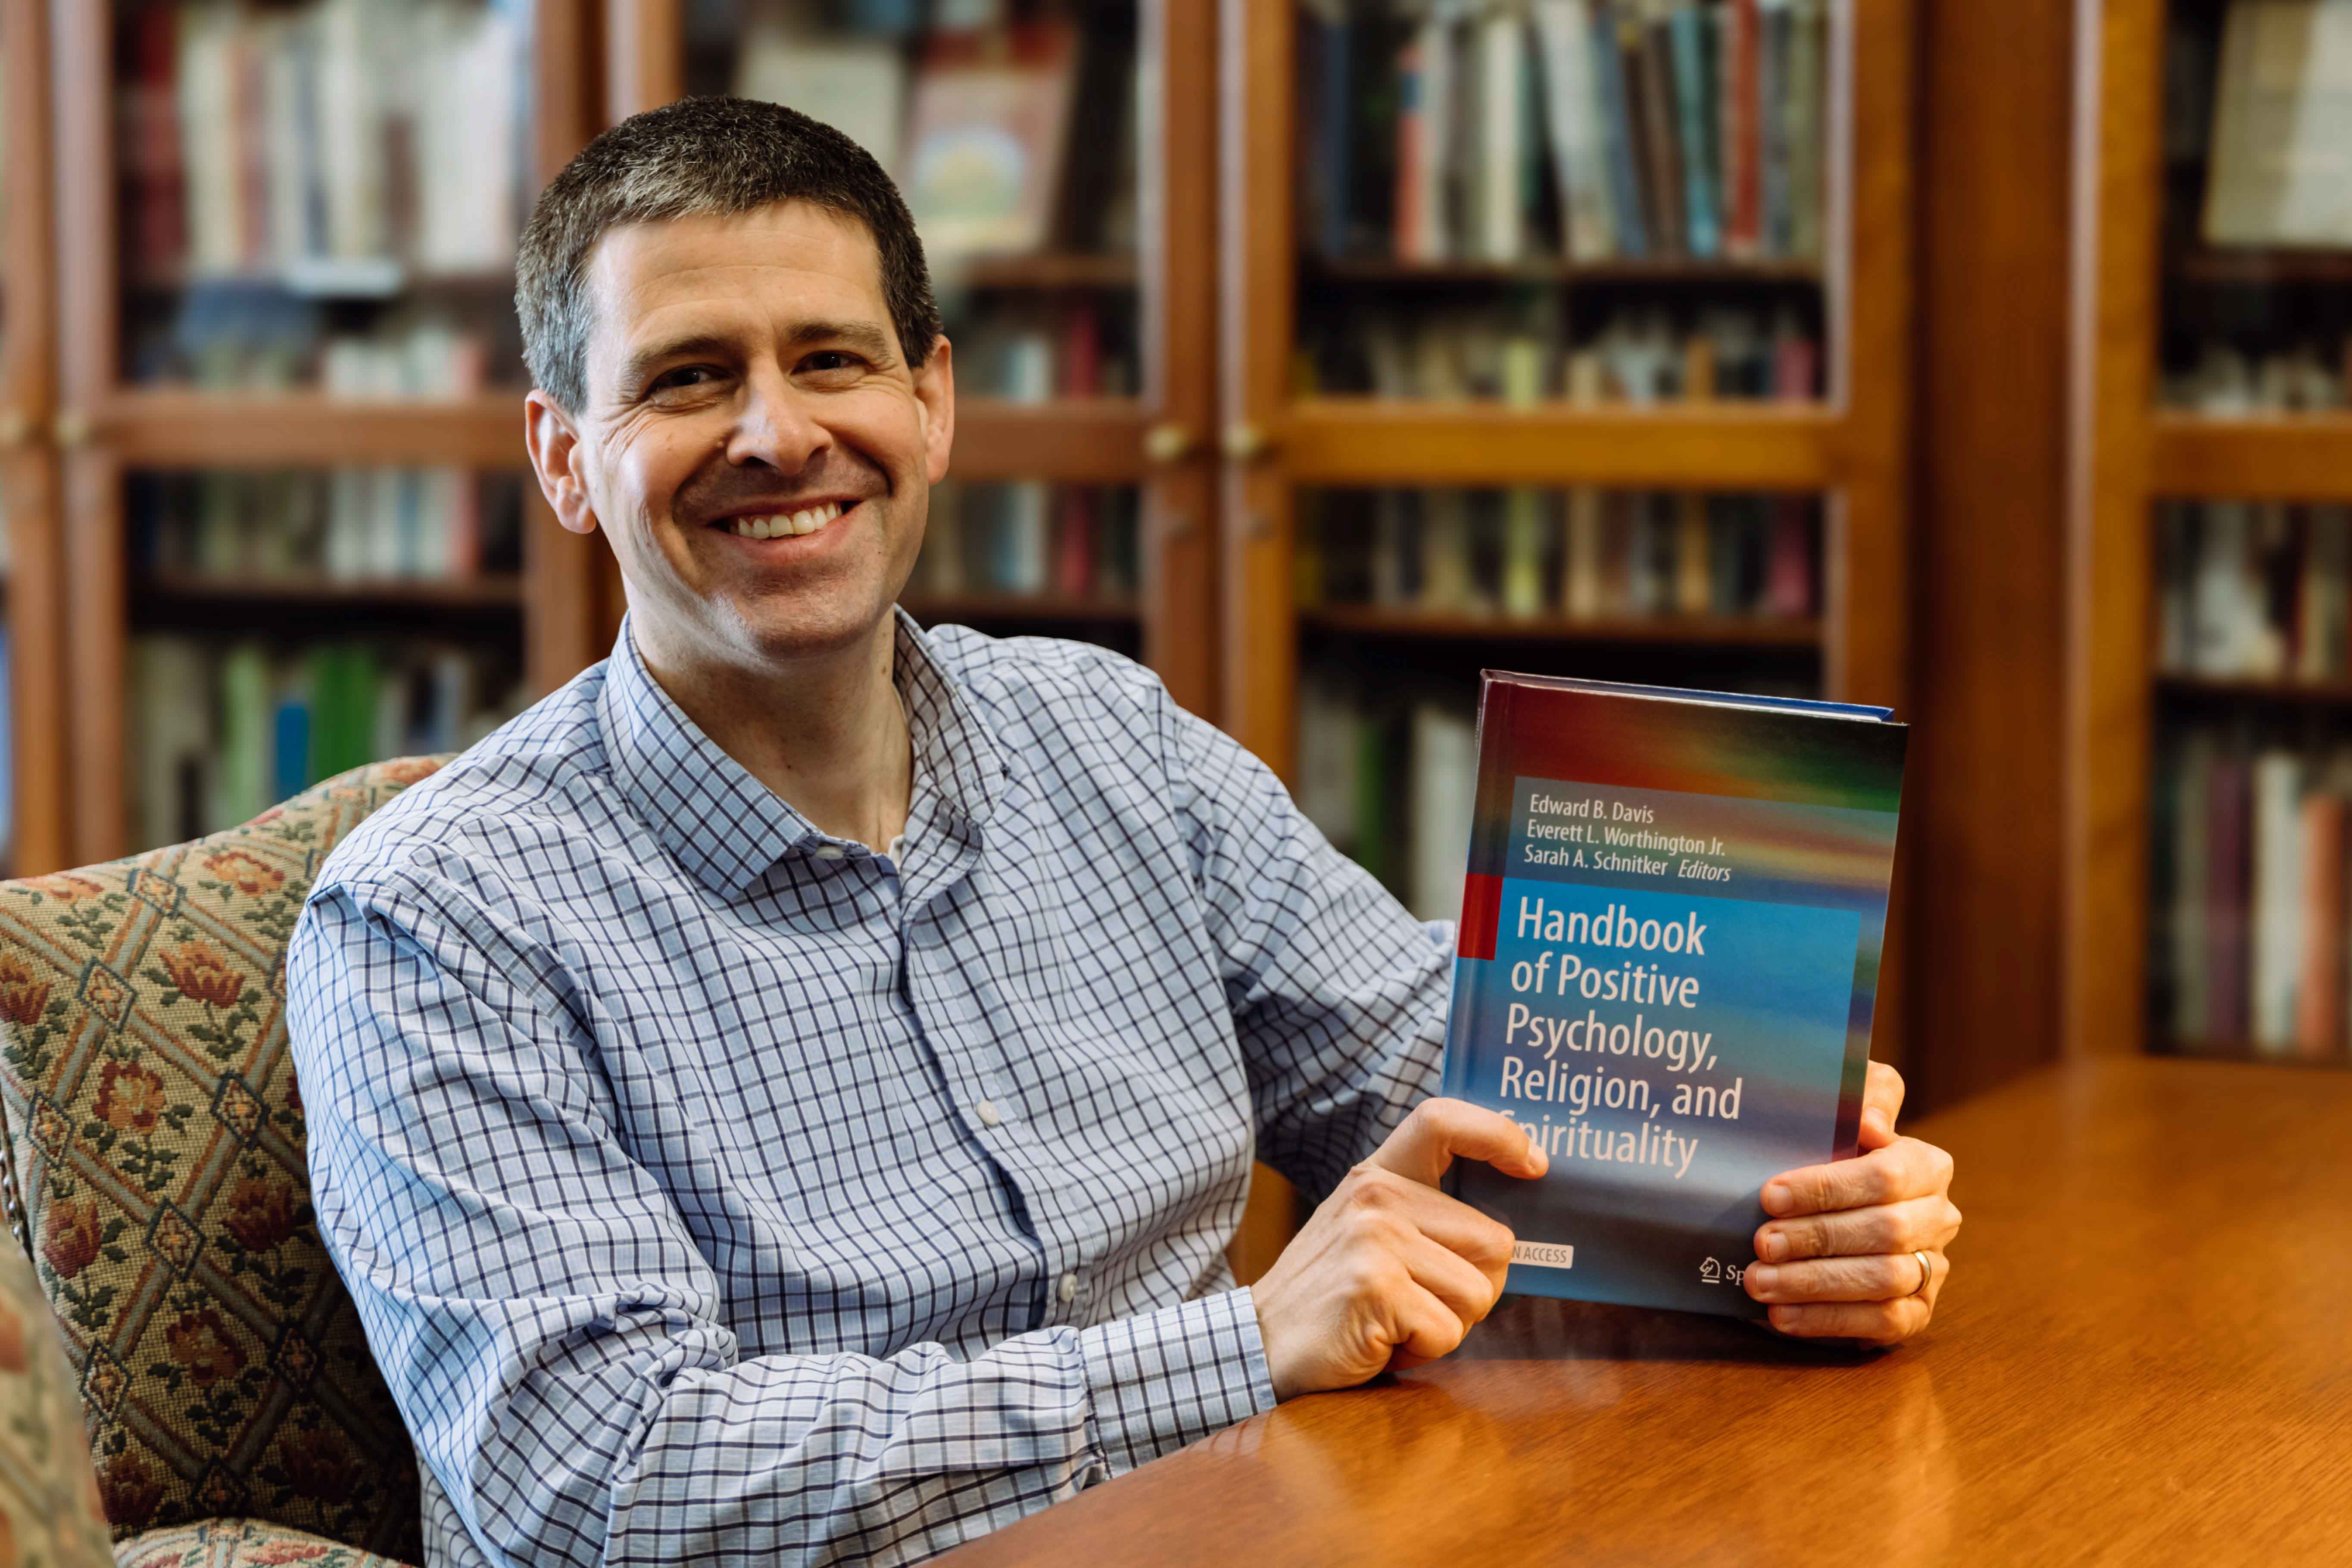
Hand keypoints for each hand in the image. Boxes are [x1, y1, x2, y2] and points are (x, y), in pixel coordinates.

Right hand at [1249, 1099, 1544, 1399]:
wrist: (1257, 1344)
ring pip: (1479, 1292)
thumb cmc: (1331, 1298)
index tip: (1535, 1164)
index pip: (1442, 1121)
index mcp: (1377, 1176)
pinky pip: (1449, 1331)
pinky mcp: (1376, 1286)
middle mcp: (1377, 1196)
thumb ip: (1426, 1218)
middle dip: (1472, 1290)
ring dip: (1447, 1325)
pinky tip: (1380, 1342)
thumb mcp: (1369, 1234)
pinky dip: (1423, 1351)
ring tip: (1393, 1322)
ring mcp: (1375, 1238)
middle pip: (1495, 1242)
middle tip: (1416, 1303)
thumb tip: (1509, 1233)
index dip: (1498, 1134)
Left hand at [1745, 1061, 1960, 1342]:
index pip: (1885, 1176)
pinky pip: (1882, 1322)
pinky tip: (1781, 1316)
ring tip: (1759, 1282)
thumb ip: (1866, 1094)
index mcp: (1927, 1165)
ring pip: (1882, 1280)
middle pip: (1884, 1231)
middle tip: (1760, 1244)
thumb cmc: (1832, 1147)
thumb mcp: (1845, 1106)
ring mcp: (1932, 1268)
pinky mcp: (1917, 1311)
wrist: (1829, 1199)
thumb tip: (1871, 1123)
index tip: (1770, 1195)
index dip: (1827, 1187)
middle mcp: (1938, 1217)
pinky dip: (1827, 1320)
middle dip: (1815, 1238)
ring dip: (1814, 1284)